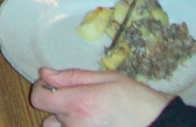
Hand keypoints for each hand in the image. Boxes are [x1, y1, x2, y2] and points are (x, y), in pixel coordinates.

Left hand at [30, 67, 171, 125]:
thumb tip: (45, 73)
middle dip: (56, 105)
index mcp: (79, 102)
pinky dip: (75, 126)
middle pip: (47, 116)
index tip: (52, 84)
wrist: (156, 123)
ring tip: (84, 113)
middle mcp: (76, 124)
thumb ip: (72, 76)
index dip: (41, 88)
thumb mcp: (105, 78)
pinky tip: (92, 121)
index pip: (39, 99)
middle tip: (75, 98)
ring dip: (63, 121)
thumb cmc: (134, 98)